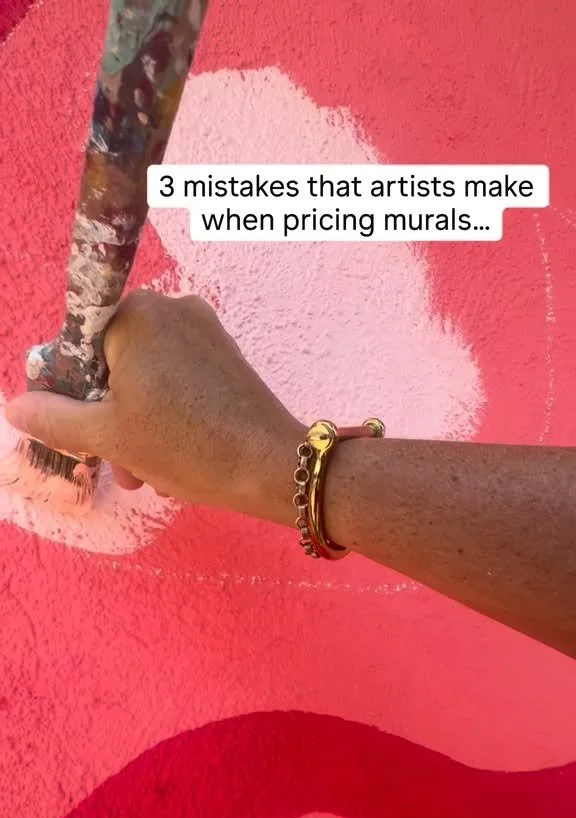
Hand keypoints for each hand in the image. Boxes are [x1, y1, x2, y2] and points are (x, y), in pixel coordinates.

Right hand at [5, 290, 301, 519]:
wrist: (271, 465)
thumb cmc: (186, 445)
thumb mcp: (108, 437)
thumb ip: (55, 418)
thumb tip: (16, 406)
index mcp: (134, 315)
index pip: (77, 344)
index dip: (73, 391)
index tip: (83, 429)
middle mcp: (170, 308)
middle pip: (114, 361)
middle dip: (110, 417)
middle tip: (119, 464)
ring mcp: (203, 328)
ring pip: (148, 376)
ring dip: (138, 424)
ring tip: (148, 472)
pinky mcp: (226, 354)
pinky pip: (179, 378)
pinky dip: (170, 413)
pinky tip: (175, 455)